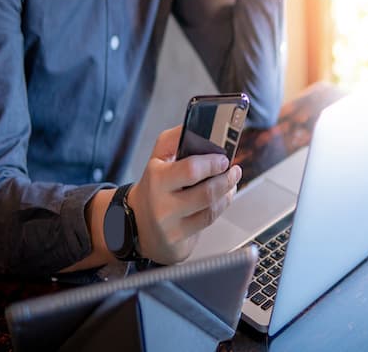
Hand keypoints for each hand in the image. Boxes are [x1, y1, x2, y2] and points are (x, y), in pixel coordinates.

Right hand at [127, 126, 241, 264]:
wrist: (133, 224)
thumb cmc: (153, 187)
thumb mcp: (157, 158)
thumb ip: (174, 139)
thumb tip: (195, 125)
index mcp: (156, 178)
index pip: (191, 169)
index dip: (213, 163)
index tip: (224, 158)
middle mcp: (162, 204)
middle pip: (206, 193)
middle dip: (226, 180)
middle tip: (234, 170)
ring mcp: (170, 226)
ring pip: (210, 210)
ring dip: (227, 194)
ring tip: (231, 182)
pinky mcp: (177, 243)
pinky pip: (207, 224)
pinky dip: (220, 208)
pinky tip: (223, 198)